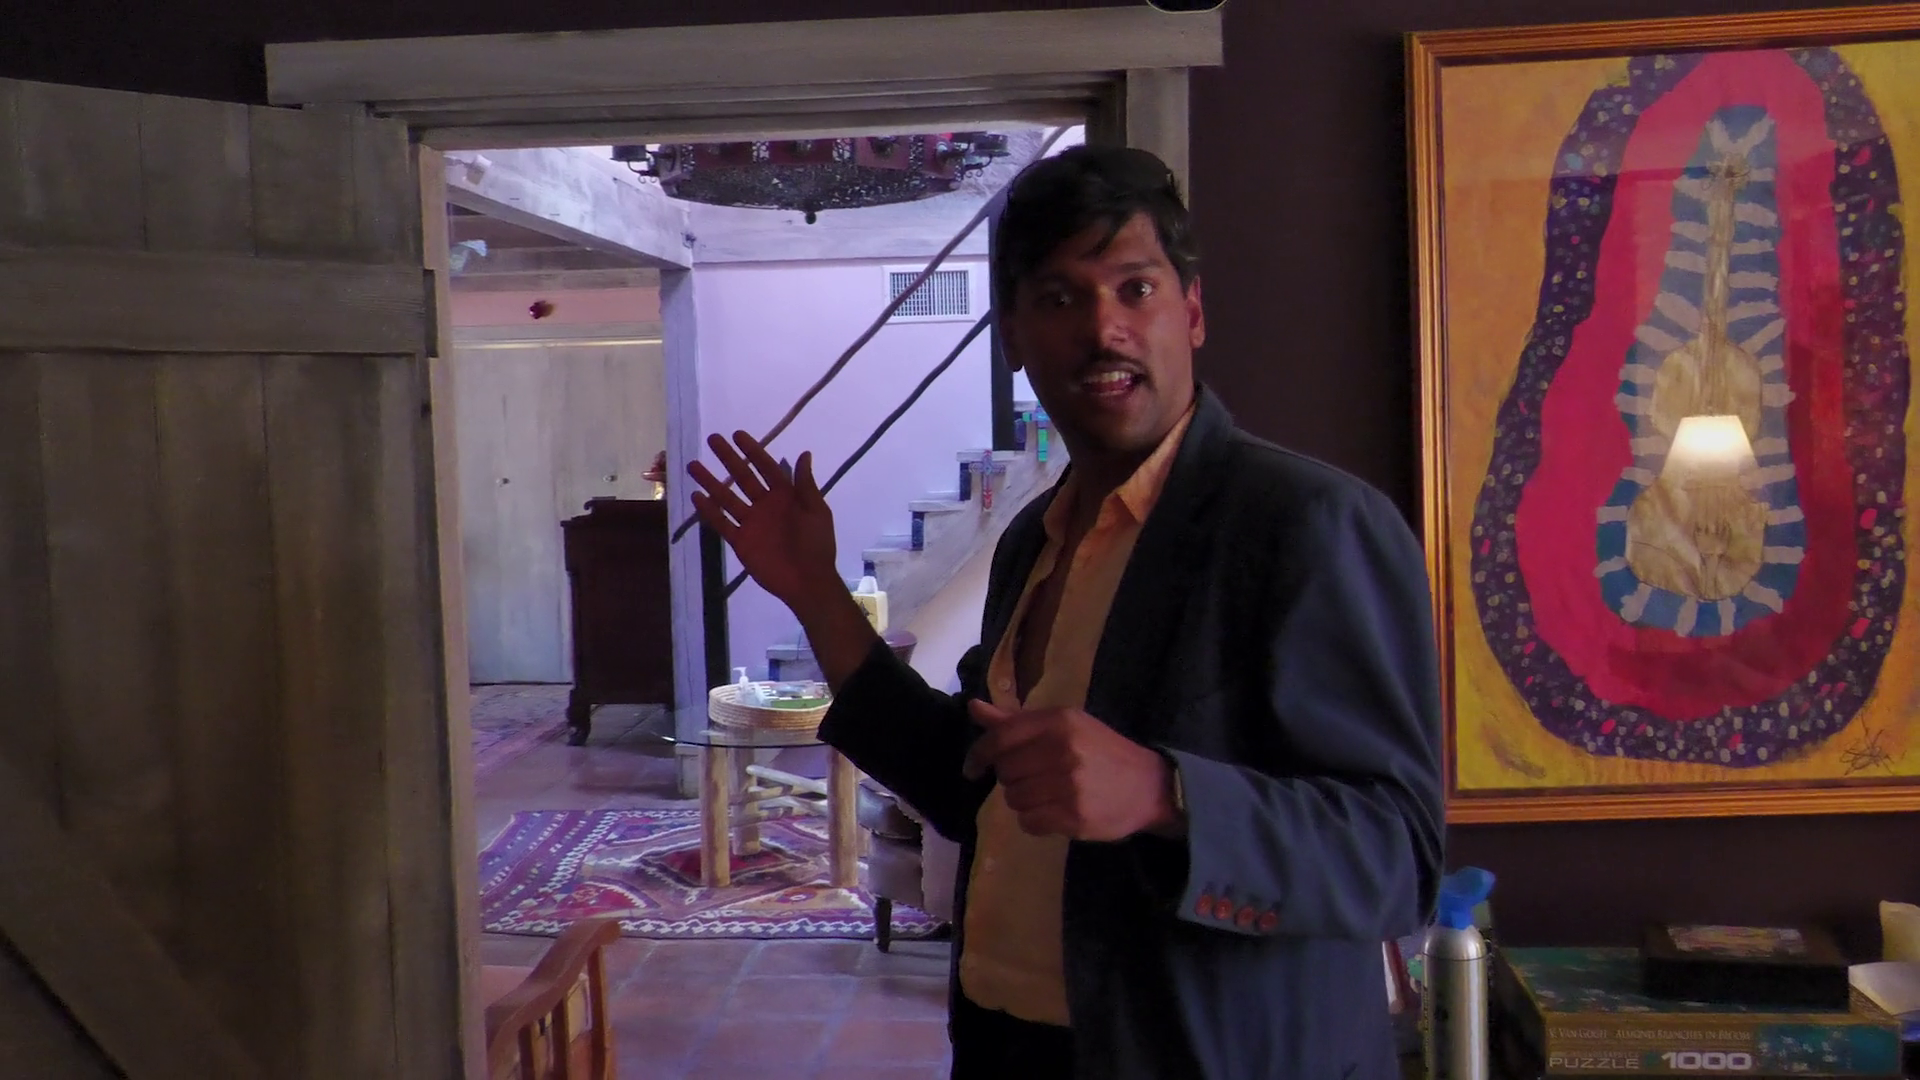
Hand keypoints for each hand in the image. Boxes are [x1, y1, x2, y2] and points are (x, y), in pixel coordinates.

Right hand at [688, 431, 838, 608]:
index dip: (753, 451)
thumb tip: (804, 453)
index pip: (766, 467)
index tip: (737, 435)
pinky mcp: (741, 541)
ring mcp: (751, 523)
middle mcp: (765, 505)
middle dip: (728, 458)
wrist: (808, 580)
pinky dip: (710, 512)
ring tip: (694, 465)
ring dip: (711, 482)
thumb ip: (806, 484)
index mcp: (785, 496)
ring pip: (727, 497)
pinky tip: (696, 497)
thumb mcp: (816, 510)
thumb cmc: (817, 544)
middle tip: (712, 439)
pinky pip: (723, 523)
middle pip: (743, 477)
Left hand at [962, 699, 1179, 840]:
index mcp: (1060, 722)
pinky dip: (1034, 821)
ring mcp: (1068, 785)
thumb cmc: (1103, 752)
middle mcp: (1062, 750)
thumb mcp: (1065, 726)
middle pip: (1005, 771)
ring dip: (1024, 800)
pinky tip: (1054, 812)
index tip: (973, 767)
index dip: (980, 754)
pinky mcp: (1073, 816)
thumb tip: (973, 707)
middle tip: (1034, 778)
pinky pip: (1028, 822)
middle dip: (1012, 778)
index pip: (1001, 737)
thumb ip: (1017, 720)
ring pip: (1014, 798)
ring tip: (1048, 795)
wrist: (1150, 786)